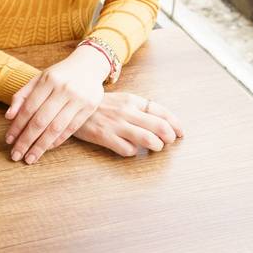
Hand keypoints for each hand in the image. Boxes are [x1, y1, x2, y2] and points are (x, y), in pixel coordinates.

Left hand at [4, 48, 108, 164]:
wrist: (89, 65)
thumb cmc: (59, 74)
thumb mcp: (39, 78)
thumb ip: (22, 95)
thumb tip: (8, 116)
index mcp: (48, 80)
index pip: (29, 107)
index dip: (17, 125)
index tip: (9, 140)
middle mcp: (63, 89)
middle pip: (41, 120)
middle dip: (26, 140)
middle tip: (16, 155)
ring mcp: (78, 99)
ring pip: (56, 128)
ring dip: (41, 146)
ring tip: (30, 158)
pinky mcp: (89, 108)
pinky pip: (70, 129)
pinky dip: (57, 141)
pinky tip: (46, 148)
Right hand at [61, 90, 184, 156]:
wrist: (71, 106)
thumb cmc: (100, 106)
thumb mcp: (121, 100)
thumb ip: (139, 109)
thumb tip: (163, 122)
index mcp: (131, 100)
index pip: (160, 110)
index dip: (175, 123)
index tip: (180, 132)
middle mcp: (126, 111)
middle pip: (159, 126)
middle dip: (169, 137)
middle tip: (169, 142)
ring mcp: (116, 124)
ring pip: (148, 139)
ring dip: (156, 146)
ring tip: (154, 148)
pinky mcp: (105, 136)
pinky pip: (128, 150)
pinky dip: (134, 152)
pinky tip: (130, 149)